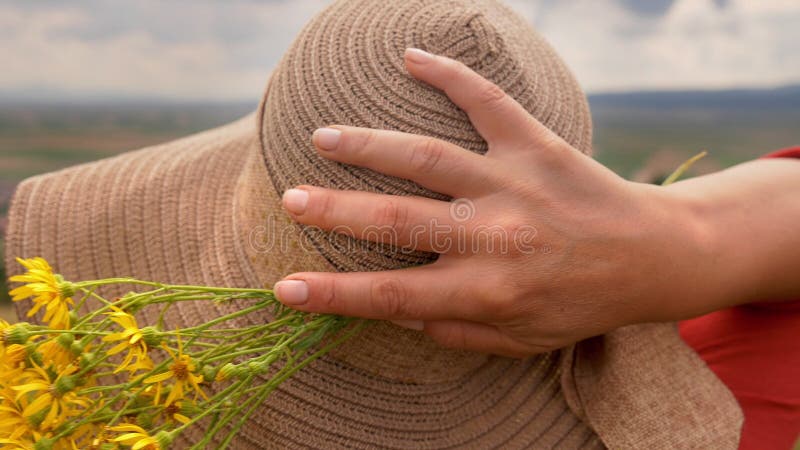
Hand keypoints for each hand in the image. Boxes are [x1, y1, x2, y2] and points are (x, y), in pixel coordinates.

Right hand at [272, 48, 747, 356]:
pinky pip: (487, 101)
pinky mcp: (536, 144)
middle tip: (290, 199)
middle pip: (396, 222)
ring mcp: (513, 183)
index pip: (392, 296)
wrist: (651, 256)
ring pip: (426, 158)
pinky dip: (449, 75)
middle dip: (334, 211)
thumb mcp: (521, 341)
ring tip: (324, 137)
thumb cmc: (579, 303)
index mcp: (486, 289)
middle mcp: (493, 235)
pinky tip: (411, 56)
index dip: (333, 295)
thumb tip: (399, 315)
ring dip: (368, 146)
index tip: (285, 288)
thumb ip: (458, 333)